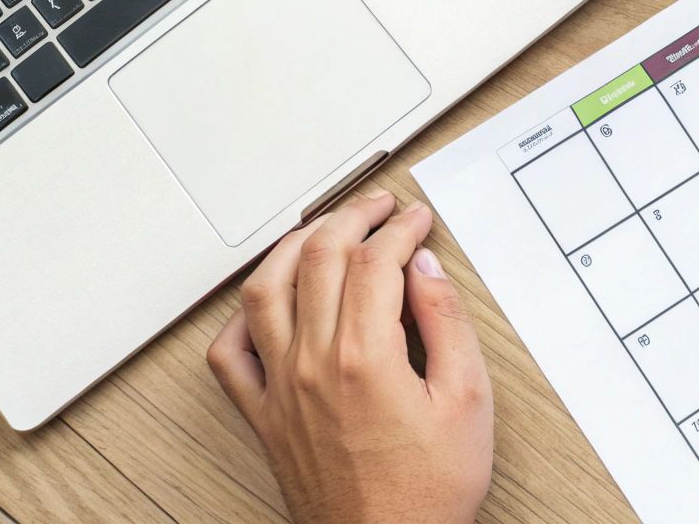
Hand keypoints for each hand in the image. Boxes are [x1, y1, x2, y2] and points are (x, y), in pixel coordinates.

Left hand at [207, 188, 494, 523]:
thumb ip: (447, 323)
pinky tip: (270, 300)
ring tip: (324, 230)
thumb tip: (426, 271)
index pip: (374, 260)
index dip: (400, 228)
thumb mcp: (468, 401)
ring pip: (266, 289)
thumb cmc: (427, 492)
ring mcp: (280, 389)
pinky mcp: (263, 415)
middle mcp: (312, 365)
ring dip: (295, 246)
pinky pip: (230, 353)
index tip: (417, 221)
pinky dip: (243, 315)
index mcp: (364, 358)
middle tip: (379, 207)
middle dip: (352, 218)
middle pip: (319, 258)